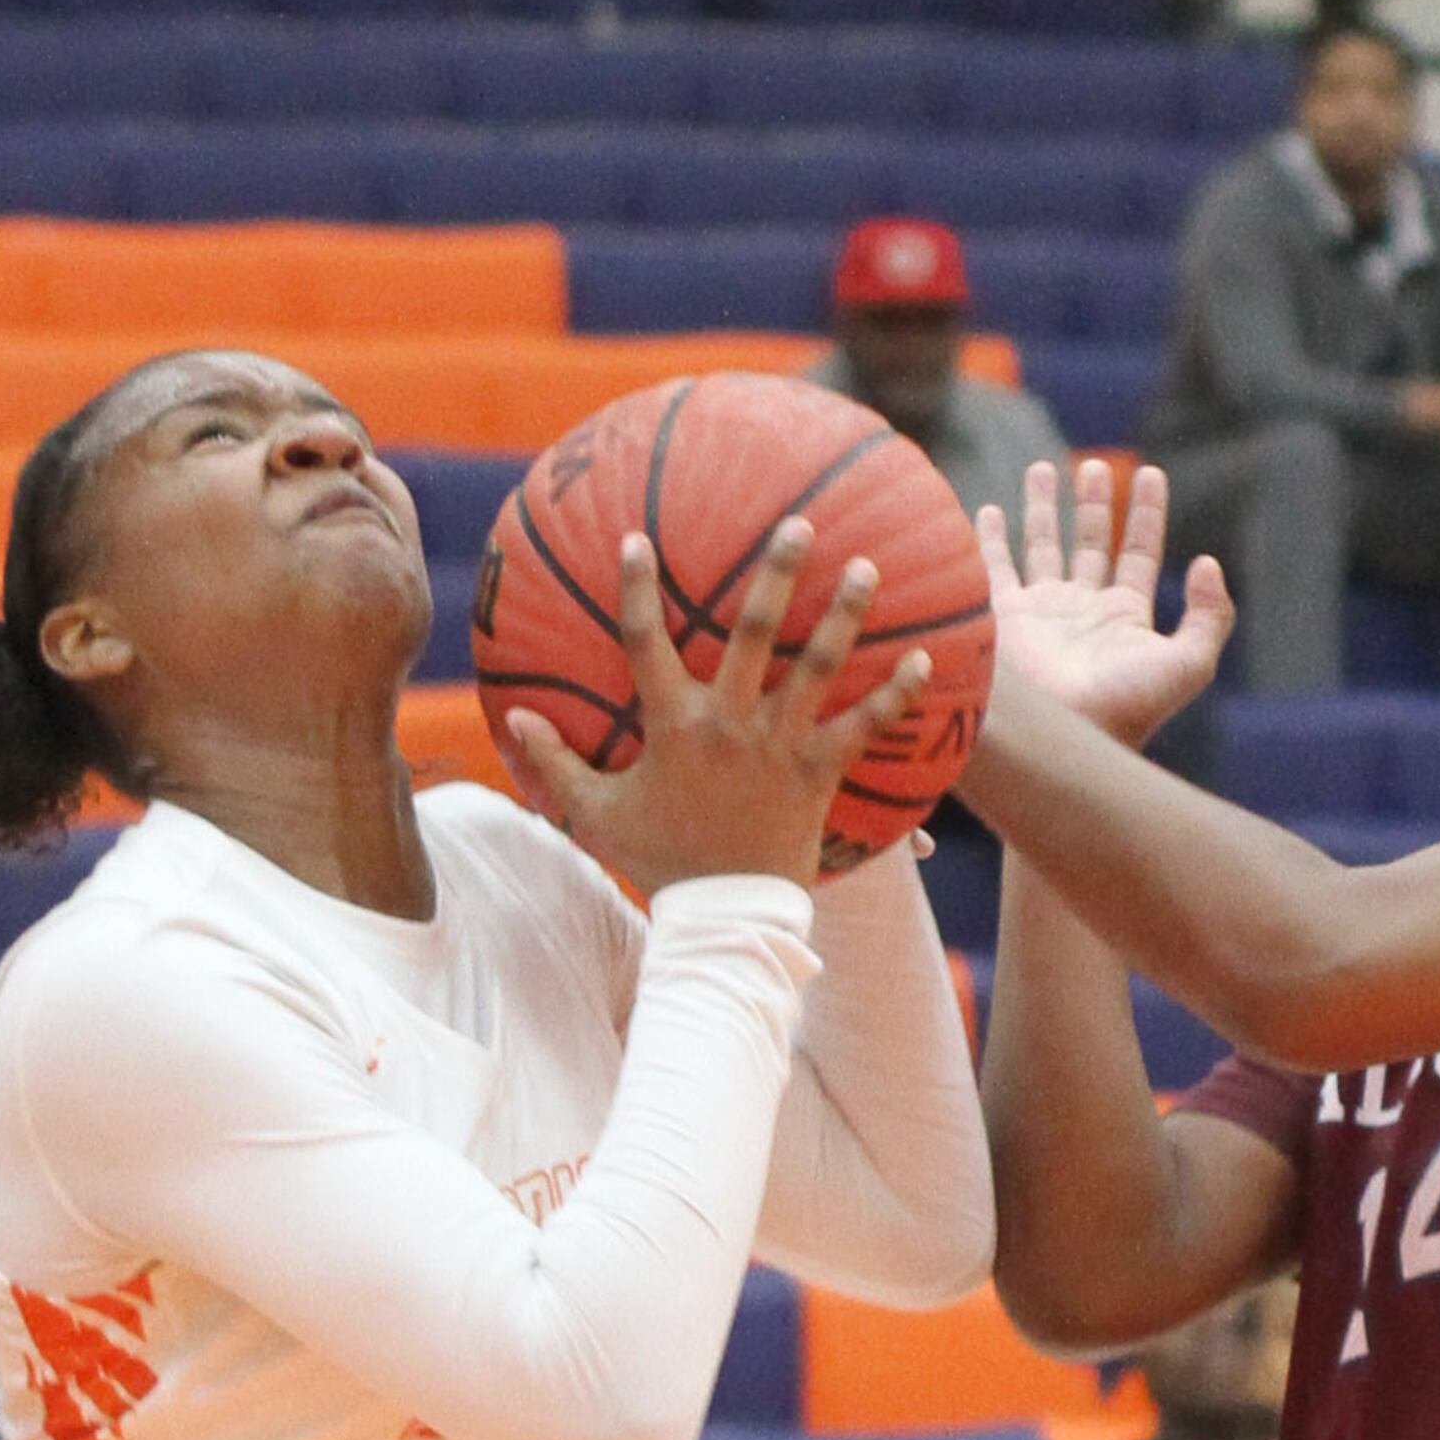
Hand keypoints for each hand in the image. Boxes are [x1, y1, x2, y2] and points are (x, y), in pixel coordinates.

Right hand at [502, 519, 904, 895]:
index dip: (634, 589)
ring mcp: (779, 745)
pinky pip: (864, 727)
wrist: (724, 917)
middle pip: (753, 632)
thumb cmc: (660, 860)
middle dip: (776, 572)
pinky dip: (895, 695)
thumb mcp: (597, 815)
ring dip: (842, 614)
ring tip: (866, 567)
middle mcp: (729, 723)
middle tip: (800, 522)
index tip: (634, 539)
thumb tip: (515, 722)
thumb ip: (556, 766)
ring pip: (816, 667)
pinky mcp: (819, 773)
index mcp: (673, 726)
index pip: (644, 643)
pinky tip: (924, 660)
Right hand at [978, 459, 1232, 754]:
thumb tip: (1205, 563)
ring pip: (1041, 547)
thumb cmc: (1125, 707)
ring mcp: (1040, 613)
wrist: (1061, 738)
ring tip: (1043, 467)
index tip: (1152, 474)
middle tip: (1093, 466)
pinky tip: (989, 510)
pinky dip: (990, 539)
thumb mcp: (1189, 664)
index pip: (1139, 551)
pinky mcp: (1003, 618)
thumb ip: (1209, 616)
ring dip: (1042, 508)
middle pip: (1089, 542)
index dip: (1148, 513)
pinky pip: (993, 568)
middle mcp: (1082, 610)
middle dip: (1093, 503)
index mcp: (1125, 617)